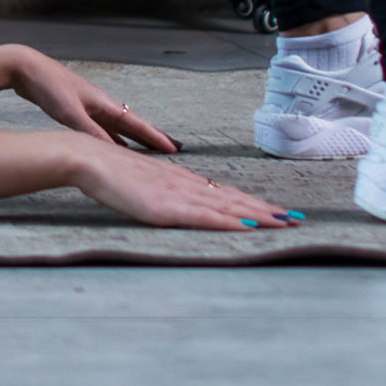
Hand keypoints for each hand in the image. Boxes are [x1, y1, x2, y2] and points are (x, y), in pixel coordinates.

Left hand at [0, 46, 178, 153]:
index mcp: (104, 103)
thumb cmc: (49, 87)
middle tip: (168, 152)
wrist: (26, 69)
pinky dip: (111, 139)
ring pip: (116, 128)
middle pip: (131, 126)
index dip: (155, 137)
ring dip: (131, 140)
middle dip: (149, 139)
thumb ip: (92, 132)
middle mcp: (101, 105)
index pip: (136, 123)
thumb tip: (115, 153)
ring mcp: (89, 107)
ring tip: (146, 154)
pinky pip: (102, 129)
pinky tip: (112, 147)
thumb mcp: (71, 113)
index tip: (174, 148)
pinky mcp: (76, 110)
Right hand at [71, 139, 296, 230]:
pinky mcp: (168, 207)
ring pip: (229, 206)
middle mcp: (187, 185)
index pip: (225, 194)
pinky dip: (232, 221)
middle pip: (235, 199)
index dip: (253, 204)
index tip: (277, 211)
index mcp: (181, 181)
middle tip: (297, 219)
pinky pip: (207, 216)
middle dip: (267, 211)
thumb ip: (161, 193)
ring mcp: (179, 195)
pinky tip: (250, 226)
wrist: (88, 159)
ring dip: (259, 215)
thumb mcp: (142, 185)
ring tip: (285, 223)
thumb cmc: (109, 173)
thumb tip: (178, 203)